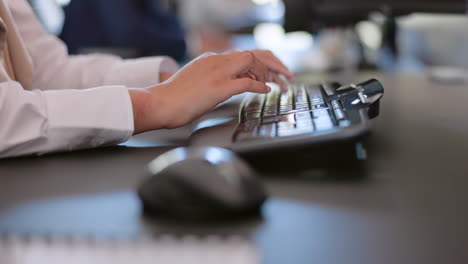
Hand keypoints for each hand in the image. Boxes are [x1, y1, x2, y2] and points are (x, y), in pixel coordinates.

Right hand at [129, 50, 292, 132]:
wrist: (161, 103)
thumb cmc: (175, 98)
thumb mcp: (198, 82)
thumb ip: (216, 80)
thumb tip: (235, 85)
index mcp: (212, 59)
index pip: (245, 55)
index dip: (263, 63)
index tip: (272, 74)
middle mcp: (218, 61)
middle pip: (254, 54)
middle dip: (275, 63)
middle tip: (287, 76)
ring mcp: (219, 72)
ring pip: (253, 62)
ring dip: (272, 73)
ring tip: (283, 84)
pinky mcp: (219, 87)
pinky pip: (247, 82)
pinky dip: (260, 85)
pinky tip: (267, 91)